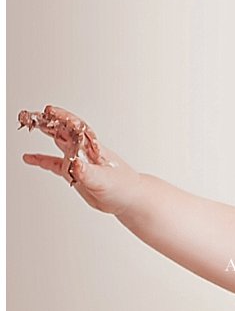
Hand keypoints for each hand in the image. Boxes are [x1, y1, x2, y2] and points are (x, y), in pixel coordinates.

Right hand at [19, 104, 141, 215]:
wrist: (129, 199)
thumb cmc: (124, 186)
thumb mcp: (105, 180)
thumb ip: (88, 173)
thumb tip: (75, 164)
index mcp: (93, 147)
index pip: (76, 127)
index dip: (63, 118)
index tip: (49, 111)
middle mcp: (84, 150)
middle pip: (64, 130)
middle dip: (48, 121)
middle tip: (30, 115)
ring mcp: (78, 160)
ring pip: (58, 142)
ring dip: (45, 133)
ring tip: (28, 125)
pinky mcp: (74, 173)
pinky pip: (54, 164)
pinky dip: (41, 160)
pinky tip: (29, 158)